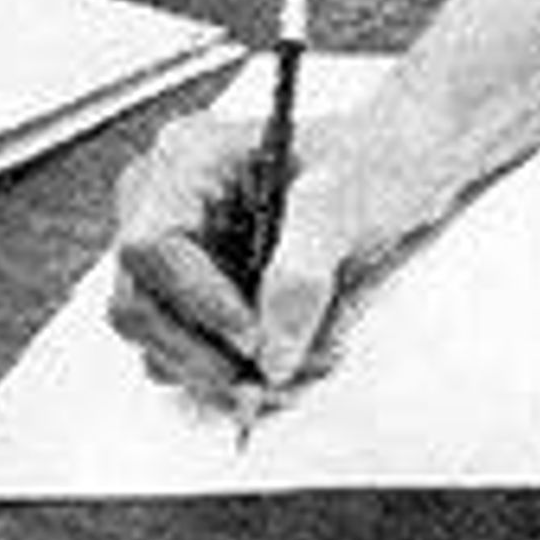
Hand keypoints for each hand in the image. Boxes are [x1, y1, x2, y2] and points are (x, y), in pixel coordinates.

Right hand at [105, 104, 435, 404]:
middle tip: (275, 380)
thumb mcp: (349, 200)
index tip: (255, 340)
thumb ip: (305, 272)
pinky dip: (233, 372)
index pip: (150, 245)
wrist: (402, 171)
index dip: (197, 302)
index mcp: (188, 159)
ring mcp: (169, 253)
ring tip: (299, 370)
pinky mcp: (189, 295)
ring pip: (157, 341)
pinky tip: (292, 363)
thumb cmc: (374, 163)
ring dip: (222, 372)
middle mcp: (161, 204)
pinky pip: (187, 353)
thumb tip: (271, 354)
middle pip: (138, 304)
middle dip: (205, 354)